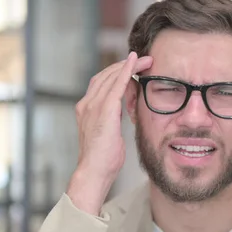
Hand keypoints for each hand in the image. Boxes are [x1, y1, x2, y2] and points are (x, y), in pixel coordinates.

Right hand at [67, 52, 152, 214]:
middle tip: (143, 59)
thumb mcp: (109, 135)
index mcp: (86, 110)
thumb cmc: (103, 160)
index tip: (133, 67)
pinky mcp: (103, 111)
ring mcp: (92, 106)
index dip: (117, 73)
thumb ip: (114, 121)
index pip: (101, 83)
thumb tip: (125, 115)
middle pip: (105, 76)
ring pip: (111, 76)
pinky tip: (135, 64)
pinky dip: (126, 72)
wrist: (93, 172)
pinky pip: (116, 85)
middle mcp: (86, 104)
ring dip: (129, 65)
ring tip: (144, 60)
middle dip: (125, 65)